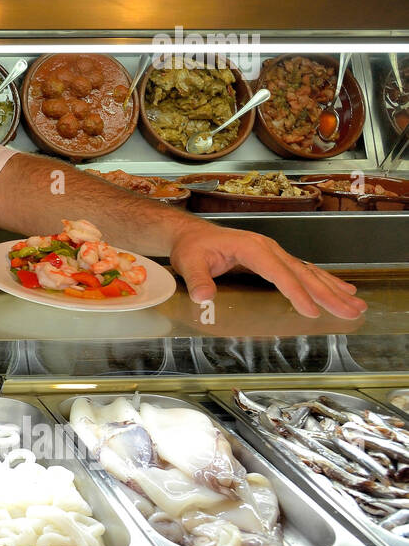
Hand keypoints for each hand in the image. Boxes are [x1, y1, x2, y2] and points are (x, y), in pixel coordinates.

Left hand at [169, 224, 364, 319]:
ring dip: (333, 289)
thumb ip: (197, 279)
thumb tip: (204, 297)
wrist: (190, 234)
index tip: (311, 311)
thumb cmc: (191, 247)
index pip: (279, 273)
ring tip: (356, 304)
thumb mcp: (188, 262)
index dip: (296, 292)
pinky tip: (341, 290)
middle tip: (351, 311)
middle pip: (303, 272)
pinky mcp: (274, 259)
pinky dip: (324, 281)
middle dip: (328, 294)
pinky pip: (304, 271)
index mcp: (252, 247)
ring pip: (309, 272)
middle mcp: (268, 248)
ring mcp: (274, 253)